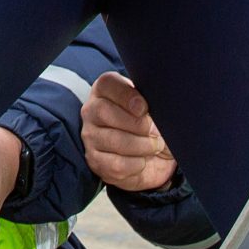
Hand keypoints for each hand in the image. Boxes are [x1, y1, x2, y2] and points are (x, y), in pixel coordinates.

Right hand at [82, 73, 177, 192]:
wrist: (156, 158)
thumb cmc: (154, 126)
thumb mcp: (158, 110)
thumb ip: (154, 103)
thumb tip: (151, 114)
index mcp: (106, 90)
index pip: (107, 83)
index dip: (126, 95)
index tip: (144, 108)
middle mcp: (92, 110)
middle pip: (103, 111)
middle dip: (137, 124)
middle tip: (154, 132)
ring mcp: (90, 137)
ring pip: (113, 140)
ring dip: (142, 146)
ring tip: (154, 147)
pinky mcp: (95, 161)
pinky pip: (116, 164)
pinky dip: (136, 165)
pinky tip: (142, 160)